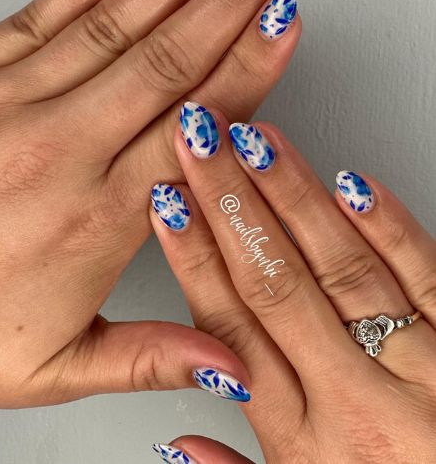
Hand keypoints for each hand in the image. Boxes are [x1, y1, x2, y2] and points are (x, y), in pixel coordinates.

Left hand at [0, 0, 300, 407]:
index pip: (195, 128)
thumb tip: (231, 364)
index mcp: (92, 219)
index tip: (285, 24)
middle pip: (167, 58)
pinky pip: (43, 17)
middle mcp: (56, 150)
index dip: (249, 68)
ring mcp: (10, 105)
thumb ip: (152, 358)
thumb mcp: (56, 368)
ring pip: (115, 25)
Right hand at [150, 104, 435, 462]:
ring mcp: (419, 370)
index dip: (193, 258)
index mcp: (304, 443)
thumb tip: (179, 441)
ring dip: (294, 198)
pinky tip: (351, 184)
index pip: (230, 329)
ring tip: (258, 145)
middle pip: (275, 285)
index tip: (168, 205)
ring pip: (343, 269)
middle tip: (202, 145)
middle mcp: (356, 401)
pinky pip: (427, 278)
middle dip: (230, 203)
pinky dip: (388, 227)